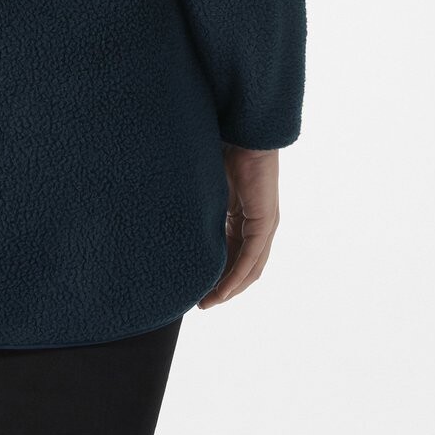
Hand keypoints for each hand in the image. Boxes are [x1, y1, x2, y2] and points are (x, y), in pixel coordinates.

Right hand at [198, 144, 279, 308]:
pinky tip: (222, 291)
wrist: (242, 130)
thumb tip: (170, 209)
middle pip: (243, 266)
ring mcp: (263, 224)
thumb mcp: (206, 185)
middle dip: (222, 288)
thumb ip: (197, 202)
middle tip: (200, 303)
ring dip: (229, 288)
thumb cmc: (223, 148)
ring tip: (208, 302)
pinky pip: (252, 257)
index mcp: (243, 215)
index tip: (196, 287)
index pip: (233, 254)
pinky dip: (237, 276)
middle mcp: (257, 224)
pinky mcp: (264, 221)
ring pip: (249, 267)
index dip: (217, 273)